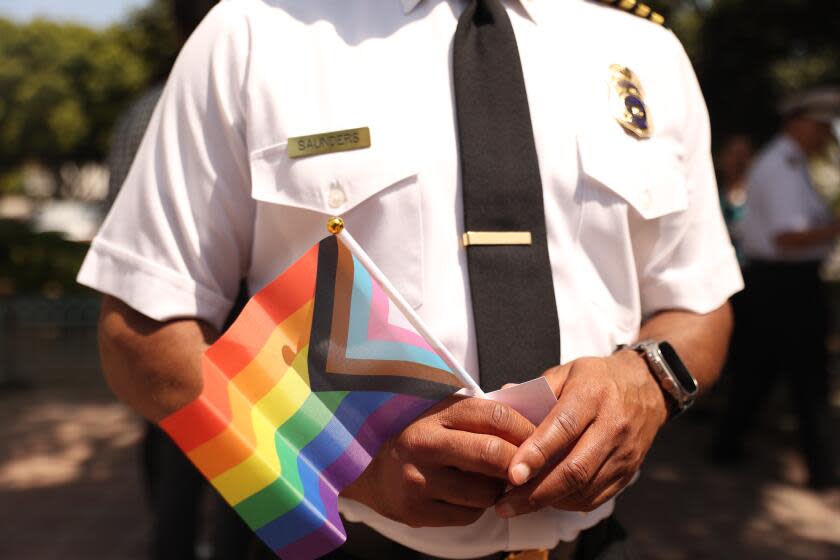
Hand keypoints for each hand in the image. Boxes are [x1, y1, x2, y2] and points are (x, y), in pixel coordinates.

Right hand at [341, 395, 534, 527]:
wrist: (366, 468)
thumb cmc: (419, 437)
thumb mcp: (442, 415)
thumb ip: (479, 417)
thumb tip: (534, 424)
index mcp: (435, 413)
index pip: (495, 415)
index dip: (525, 428)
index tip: (539, 438)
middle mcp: (424, 444)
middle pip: (493, 454)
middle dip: (520, 464)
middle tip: (529, 468)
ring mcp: (418, 480)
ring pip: (484, 492)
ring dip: (498, 490)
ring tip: (492, 482)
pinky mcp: (416, 511)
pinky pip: (468, 515)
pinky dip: (477, 508)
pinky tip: (468, 496)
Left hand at [495, 350, 667, 516]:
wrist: (648, 388)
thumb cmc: (599, 379)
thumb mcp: (567, 371)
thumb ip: (534, 390)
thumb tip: (500, 403)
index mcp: (592, 395)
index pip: (563, 428)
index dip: (536, 453)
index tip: (512, 474)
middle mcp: (612, 426)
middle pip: (575, 467)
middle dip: (537, 491)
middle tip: (506, 504)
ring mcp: (623, 453)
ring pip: (585, 488)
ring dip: (548, 501)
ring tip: (517, 505)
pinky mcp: (629, 472)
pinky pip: (596, 497)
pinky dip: (567, 503)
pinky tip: (546, 501)